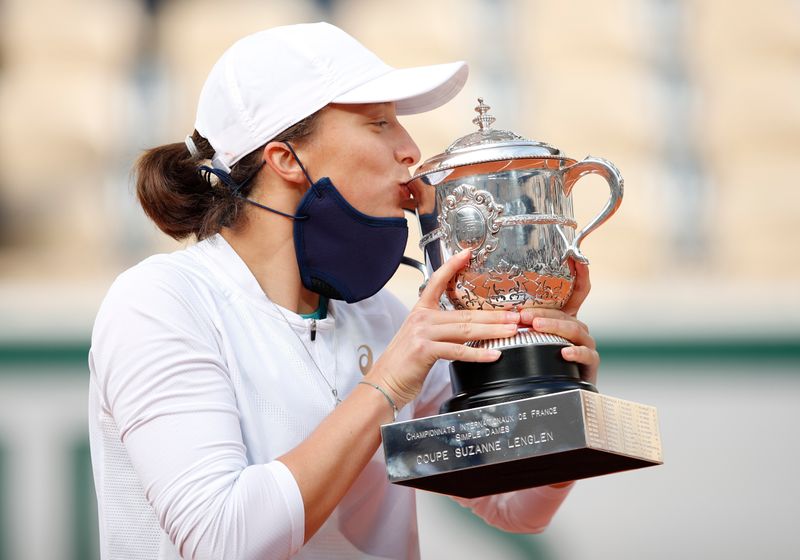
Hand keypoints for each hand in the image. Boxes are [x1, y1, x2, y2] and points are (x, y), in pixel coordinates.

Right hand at [368, 250, 519, 407]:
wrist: (385, 382)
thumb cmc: (404, 363)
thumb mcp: (421, 338)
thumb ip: (441, 330)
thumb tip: (468, 329)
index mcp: (420, 311)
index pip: (438, 282)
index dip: (452, 266)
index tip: (467, 254)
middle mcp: (421, 319)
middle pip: (464, 313)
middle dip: (493, 315)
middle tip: (514, 316)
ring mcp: (422, 333)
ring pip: (465, 329)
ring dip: (492, 331)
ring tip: (510, 331)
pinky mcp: (424, 350)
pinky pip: (457, 351)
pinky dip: (478, 354)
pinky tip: (494, 354)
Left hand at [519, 260, 598, 384]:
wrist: (559, 389)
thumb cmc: (541, 359)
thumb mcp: (532, 335)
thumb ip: (524, 320)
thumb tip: (501, 306)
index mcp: (566, 316)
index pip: (577, 291)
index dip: (580, 273)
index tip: (576, 257)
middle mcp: (578, 327)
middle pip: (566, 313)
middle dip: (544, 311)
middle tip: (523, 314)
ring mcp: (586, 344)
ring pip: (574, 330)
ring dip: (554, 327)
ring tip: (536, 327)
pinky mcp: (590, 362)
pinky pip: (586, 354)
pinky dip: (575, 352)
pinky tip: (563, 352)